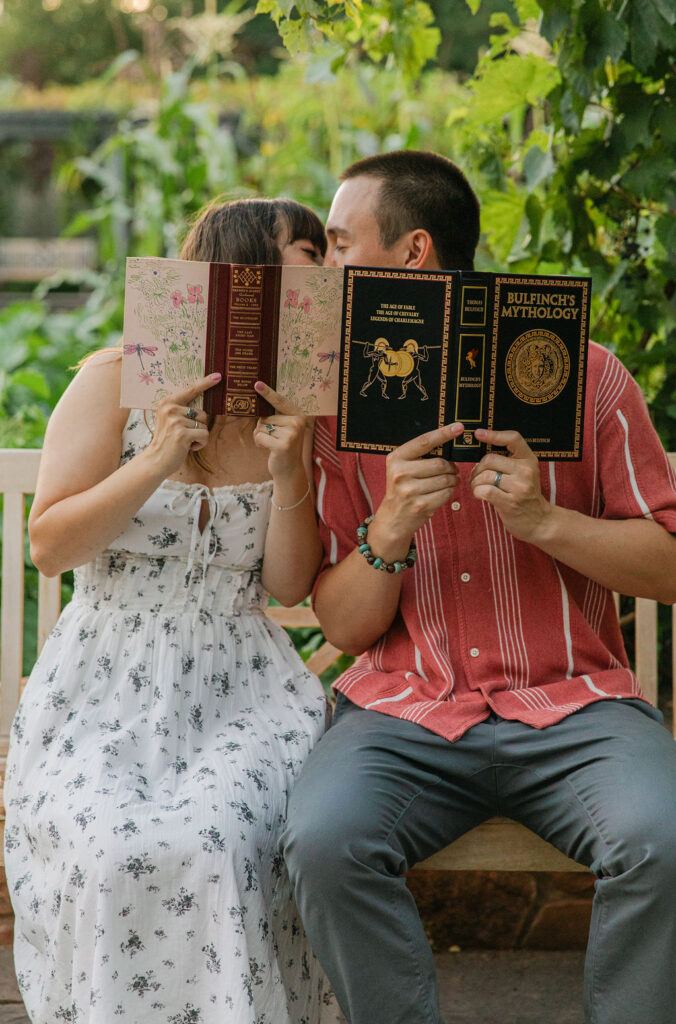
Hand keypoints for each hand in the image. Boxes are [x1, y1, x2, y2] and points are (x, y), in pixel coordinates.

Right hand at [144, 374, 219, 475]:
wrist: (155, 460)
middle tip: (183, 435)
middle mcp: (170, 408)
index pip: (190, 389)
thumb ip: (182, 410)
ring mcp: (176, 421)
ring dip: (199, 436)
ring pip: (205, 425)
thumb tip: (203, 404)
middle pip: (203, 412)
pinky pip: (204, 435)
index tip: (218, 376)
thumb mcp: (170, 420)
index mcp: (167, 402)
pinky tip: (187, 447)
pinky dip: (200, 444)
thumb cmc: (167, 441)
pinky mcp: (182, 433)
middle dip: (199, 426)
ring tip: (184, 441)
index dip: (206, 382)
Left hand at [252, 381, 309, 481]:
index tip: (256, 383)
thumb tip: (257, 407)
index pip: (279, 401)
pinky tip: (269, 449)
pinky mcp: (283, 445)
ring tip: (272, 445)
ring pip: (261, 427)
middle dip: (263, 428)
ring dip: (261, 437)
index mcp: (298, 415)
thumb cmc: (282, 446)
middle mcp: (297, 422)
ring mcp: (291, 433)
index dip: (267, 392)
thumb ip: (274, 417)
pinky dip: (259, 443)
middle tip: (274, 439)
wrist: (289, 470)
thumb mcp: (282, 429)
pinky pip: (259, 437)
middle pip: (265, 417)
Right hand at [372, 422, 463, 548]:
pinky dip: (449, 492)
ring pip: (445, 479)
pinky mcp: (420, 505)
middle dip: (451, 467)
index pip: (424, 442)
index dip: (443, 433)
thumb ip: (420, 456)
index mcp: (396, 458)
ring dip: (452, 480)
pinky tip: (443, 492)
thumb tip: (449, 442)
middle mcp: (400, 473)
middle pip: (440, 463)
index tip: (459, 427)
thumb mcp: (402, 468)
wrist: (393, 519)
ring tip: (450, 481)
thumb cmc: (403, 489)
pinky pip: (446, 493)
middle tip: (453, 470)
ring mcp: (410, 490)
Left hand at [469, 428, 552, 543]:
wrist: (540, 522)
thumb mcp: (524, 473)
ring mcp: (519, 487)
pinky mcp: (510, 502)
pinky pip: (484, 490)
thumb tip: (481, 450)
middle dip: (477, 468)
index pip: (513, 439)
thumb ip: (508, 461)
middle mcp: (526, 471)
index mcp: (529, 460)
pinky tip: (479, 495)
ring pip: (485, 475)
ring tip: (478, 487)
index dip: (494, 434)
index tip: (479, 434)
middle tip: (476, 477)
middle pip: (490, 459)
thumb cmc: (526, 496)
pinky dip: (477, 492)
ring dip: (475, 482)